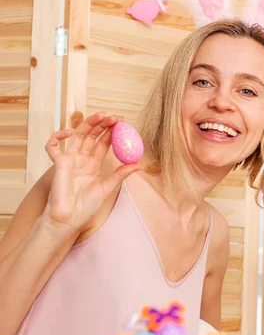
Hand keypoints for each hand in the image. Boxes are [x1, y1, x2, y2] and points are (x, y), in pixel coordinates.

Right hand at [42, 113, 141, 231]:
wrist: (69, 218)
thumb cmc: (86, 207)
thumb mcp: (107, 188)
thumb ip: (120, 174)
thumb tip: (139, 164)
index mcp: (94, 165)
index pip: (104, 144)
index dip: (113, 133)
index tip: (124, 125)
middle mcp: (82, 160)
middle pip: (92, 136)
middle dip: (104, 125)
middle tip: (116, 118)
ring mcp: (69, 160)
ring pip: (78, 135)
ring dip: (89, 124)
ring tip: (102, 116)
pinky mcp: (58, 163)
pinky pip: (52, 146)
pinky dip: (58, 136)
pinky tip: (70, 132)